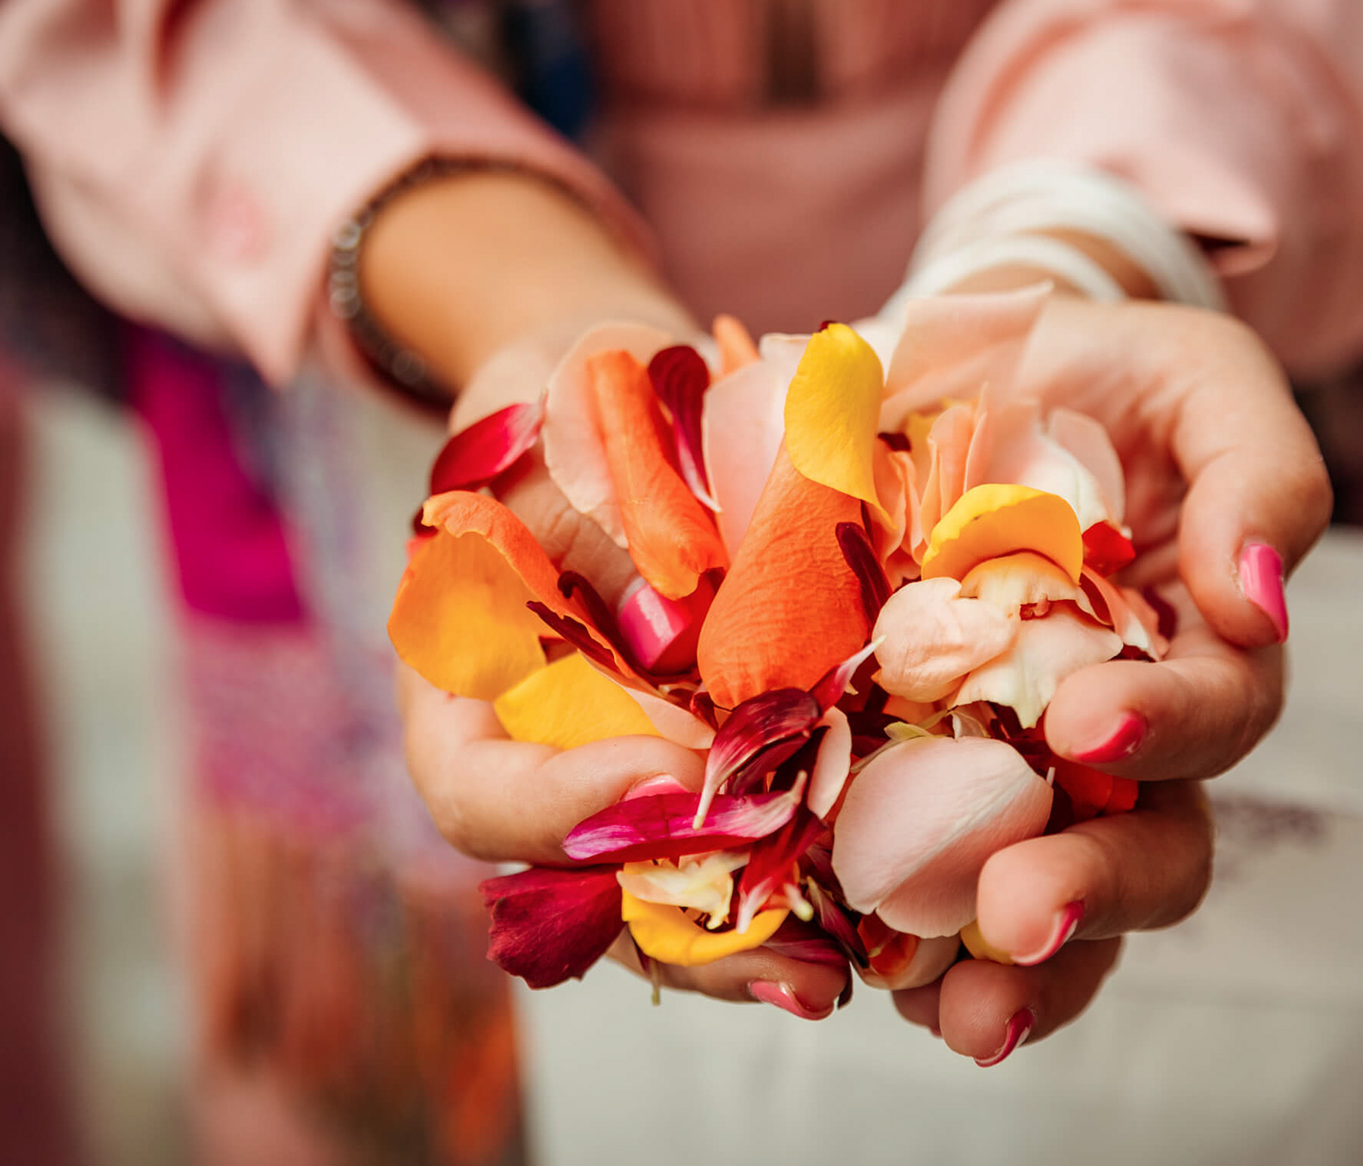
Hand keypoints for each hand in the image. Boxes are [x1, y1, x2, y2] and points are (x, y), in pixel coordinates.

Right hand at [370, 173, 851, 1017]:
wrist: (620, 391)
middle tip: (799, 966)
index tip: (671, 774)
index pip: (476, 794)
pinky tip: (900, 912)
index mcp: (462, 690)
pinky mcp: (715, 763)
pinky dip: (818, 881)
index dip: (559, 810)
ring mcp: (627, 773)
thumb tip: (709, 631)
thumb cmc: (576, 397)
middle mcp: (543, 760)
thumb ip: (624, 527)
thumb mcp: (570, 427)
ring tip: (860, 970)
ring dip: (769, 939)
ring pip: (677, 899)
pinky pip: (753, 847)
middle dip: (696, 934)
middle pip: (589, 891)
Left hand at [884, 293, 1330, 1062]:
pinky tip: (875, 978)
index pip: (1218, 716)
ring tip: (956, 1011)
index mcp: (1197, 648)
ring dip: (1014, 972)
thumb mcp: (1194, 377)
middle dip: (1094, 888)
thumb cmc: (1093, 370)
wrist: (952, 369)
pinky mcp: (908, 773)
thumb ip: (1257, 469)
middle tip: (1020, 915)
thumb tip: (1262, 593)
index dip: (1167, 729)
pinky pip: (926, 883)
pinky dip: (907, 945)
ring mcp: (1016, 767)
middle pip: (1151, 844)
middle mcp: (1119, 734)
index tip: (1086, 718)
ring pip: (1051, 899)